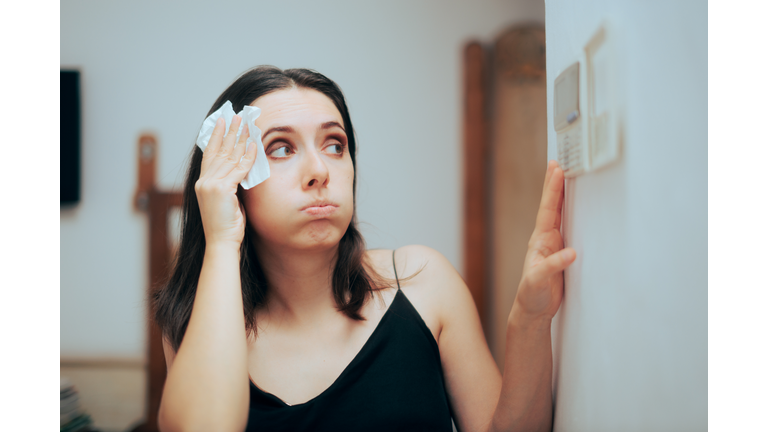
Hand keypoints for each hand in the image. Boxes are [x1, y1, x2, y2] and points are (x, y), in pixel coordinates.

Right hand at [195, 115, 258, 248]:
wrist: (221, 242)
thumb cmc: (226, 226)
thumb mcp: (227, 200)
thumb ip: (230, 184)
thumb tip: (242, 169)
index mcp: (203, 183)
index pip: (209, 154)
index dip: (215, 136)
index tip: (221, 122)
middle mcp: (204, 181)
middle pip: (219, 150)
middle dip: (229, 132)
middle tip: (236, 116)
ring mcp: (211, 185)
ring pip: (229, 156)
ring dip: (239, 139)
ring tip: (247, 124)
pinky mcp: (221, 190)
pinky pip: (238, 169)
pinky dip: (248, 157)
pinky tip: (254, 145)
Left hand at [512, 160, 575, 322]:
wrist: (532, 310)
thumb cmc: (532, 295)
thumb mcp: (538, 281)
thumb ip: (553, 267)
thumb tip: (571, 253)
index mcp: (540, 241)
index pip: (548, 210)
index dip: (553, 189)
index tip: (557, 170)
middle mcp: (545, 239)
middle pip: (551, 206)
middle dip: (554, 184)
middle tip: (556, 162)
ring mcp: (553, 244)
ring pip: (558, 214)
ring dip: (560, 195)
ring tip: (562, 175)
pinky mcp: (561, 253)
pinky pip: (567, 227)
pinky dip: (570, 213)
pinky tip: (574, 205)